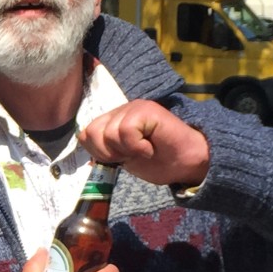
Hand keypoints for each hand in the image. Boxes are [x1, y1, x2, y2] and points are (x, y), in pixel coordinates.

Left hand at [78, 100, 209, 188]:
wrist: (187, 163)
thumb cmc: (159, 161)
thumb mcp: (123, 159)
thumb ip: (104, 150)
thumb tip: (85, 147)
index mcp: (112, 121)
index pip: (86, 134)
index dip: (99, 152)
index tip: (120, 159)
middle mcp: (120, 111)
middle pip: (92, 132)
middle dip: (109, 152)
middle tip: (131, 155)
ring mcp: (133, 107)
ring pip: (109, 133)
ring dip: (125, 150)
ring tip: (143, 151)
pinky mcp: (146, 109)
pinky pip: (126, 130)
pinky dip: (137, 146)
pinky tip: (150, 148)